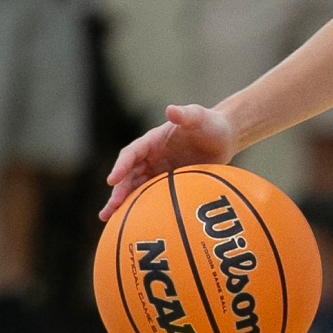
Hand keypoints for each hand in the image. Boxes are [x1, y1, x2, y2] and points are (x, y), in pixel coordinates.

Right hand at [99, 104, 238, 220]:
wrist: (223, 137)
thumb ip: (186, 114)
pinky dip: (141, 208)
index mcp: (152, 141)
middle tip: (110, 208)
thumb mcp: (199, 117)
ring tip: (109, 219)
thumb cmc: (210, 124)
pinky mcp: (168, 184)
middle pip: (128, 175)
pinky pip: (151, 196)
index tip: (112, 180)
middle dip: (118, 191)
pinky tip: (133, 223)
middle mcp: (150, 157)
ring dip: (122, 202)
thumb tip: (170, 110)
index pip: (131, 153)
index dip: (121, 166)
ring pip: (135, 188)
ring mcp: (158, 171)